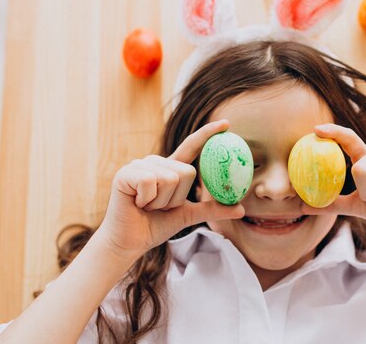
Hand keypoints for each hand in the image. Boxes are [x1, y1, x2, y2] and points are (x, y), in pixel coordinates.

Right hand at [97, 119, 244, 257]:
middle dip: (176, 198)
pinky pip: (151, 182)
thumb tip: (240, 209)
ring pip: (170, 178)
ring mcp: (139, 165)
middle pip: (187, 172)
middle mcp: (156, 162)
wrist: (129, 242)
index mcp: (170, 168)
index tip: (226, 124)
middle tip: (159, 207)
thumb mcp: (188, 215)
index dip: (208, 134)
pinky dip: (147, 200)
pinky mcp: (125, 173)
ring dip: (162, 202)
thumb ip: (212, 209)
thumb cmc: (155, 226)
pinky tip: (137, 203)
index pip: (192, 146)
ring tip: (147, 206)